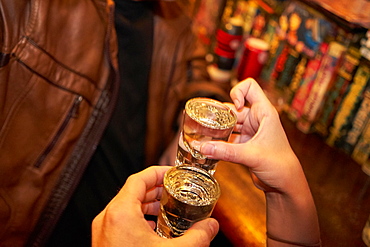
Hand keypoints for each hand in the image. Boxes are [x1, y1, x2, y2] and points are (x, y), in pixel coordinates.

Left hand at [92, 165, 218, 246]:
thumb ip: (197, 238)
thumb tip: (211, 226)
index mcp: (120, 213)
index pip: (139, 178)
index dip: (159, 172)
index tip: (174, 172)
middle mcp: (107, 218)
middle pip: (134, 191)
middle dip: (157, 189)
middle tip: (176, 190)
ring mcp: (103, 231)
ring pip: (127, 206)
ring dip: (149, 204)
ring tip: (169, 208)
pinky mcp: (104, 242)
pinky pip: (122, 221)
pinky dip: (140, 218)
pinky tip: (156, 229)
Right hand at [200, 78, 319, 245]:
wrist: (285, 186)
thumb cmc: (280, 165)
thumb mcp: (251, 155)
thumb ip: (226, 151)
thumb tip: (202, 147)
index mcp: (264, 113)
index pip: (250, 87)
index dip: (237, 92)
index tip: (233, 108)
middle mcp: (256, 119)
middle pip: (233, 107)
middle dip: (219, 114)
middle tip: (205, 122)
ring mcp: (250, 131)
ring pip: (229, 124)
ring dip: (217, 129)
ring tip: (202, 135)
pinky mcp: (245, 144)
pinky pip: (228, 138)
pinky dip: (219, 141)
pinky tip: (209, 148)